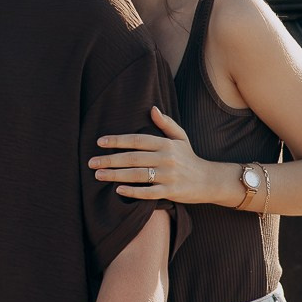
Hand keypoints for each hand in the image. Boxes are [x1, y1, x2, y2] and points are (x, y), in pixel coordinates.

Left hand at [90, 107, 225, 203]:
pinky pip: (149, 192)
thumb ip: (166, 123)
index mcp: (166, 144)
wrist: (209, 180)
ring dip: (116, 175)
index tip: (100, 142)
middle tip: (91, 162)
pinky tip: (118, 190)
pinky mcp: (171, 192)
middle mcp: (166, 159)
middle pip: (133, 158)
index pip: (137, 140)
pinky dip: (133, 192)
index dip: (118, 140)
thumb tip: (152, 109)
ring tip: (98, 175)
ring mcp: (168, 176)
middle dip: (110, 160)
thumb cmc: (189, 158)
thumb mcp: (181, 137)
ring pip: (137, 175)